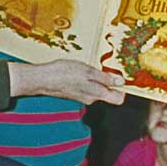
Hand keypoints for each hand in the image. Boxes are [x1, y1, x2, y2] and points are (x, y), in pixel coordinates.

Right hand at [8, 59, 125, 104]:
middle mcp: (91, 98)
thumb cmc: (64, 74)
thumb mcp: (88, 72)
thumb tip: (122, 82)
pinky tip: (81, 70)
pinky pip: (87, 86)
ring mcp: (82, 96)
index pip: (118, 99)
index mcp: (97, 94)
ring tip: (92, 66)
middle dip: (111, 81)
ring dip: (98, 78)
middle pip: (108, 93)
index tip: (124, 77)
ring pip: (97, 88)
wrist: (42, 79)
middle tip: (108, 67)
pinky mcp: (74, 92)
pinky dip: (88, 78)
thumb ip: (106, 79)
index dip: (124, 89)